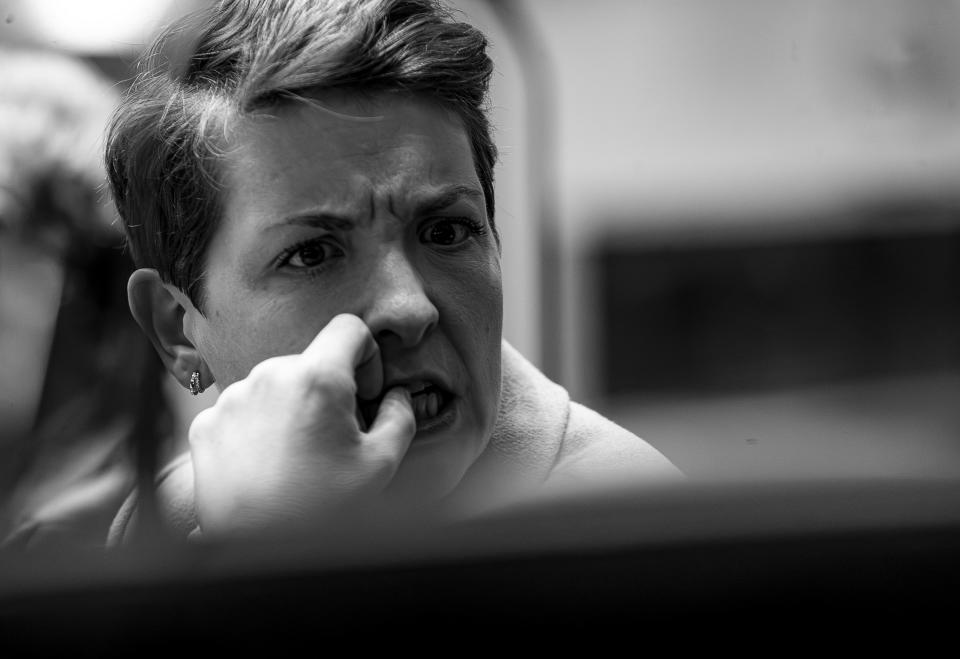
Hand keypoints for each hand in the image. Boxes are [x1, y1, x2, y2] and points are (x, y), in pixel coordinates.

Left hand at [188, 314, 415, 537]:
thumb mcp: (380, 465)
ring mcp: (232, 398)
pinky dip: (257, 428)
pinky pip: (241, 409)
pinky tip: (267, 465)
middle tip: (332, 438)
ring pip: (274, 385)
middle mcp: (269, 375)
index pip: (349, 327)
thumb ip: (399, 417)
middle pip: (310, 361)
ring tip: (297, 456)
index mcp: (318, 377)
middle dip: (326, 390)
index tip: (365, 391)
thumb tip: (396, 396)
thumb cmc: (321, 508)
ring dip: (291, 408)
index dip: (366, 354)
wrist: (254, 551)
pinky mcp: (206, 423)